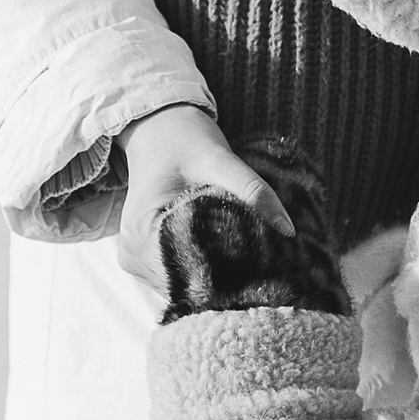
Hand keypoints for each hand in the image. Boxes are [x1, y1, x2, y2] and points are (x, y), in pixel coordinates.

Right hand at [116, 102, 286, 288]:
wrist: (159, 131)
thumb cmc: (186, 142)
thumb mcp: (220, 159)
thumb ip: (252, 190)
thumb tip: (288, 228)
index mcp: (140, 234)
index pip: (186, 274)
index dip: (225, 278)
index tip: (262, 278)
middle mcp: (131, 255)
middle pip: (185, 286)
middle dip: (225, 282)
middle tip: (267, 277)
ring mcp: (136, 262)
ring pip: (183, 287)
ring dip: (216, 282)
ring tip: (252, 272)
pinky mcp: (148, 261)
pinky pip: (180, 278)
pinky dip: (205, 274)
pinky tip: (232, 266)